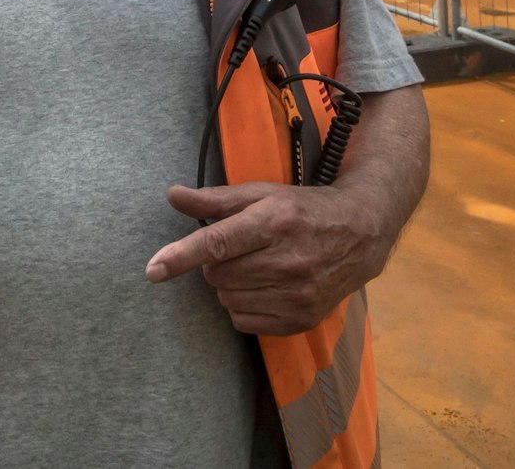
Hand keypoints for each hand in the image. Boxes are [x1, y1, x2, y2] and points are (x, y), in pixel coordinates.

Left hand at [145, 182, 390, 335]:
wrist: (361, 234)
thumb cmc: (303, 210)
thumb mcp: (262, 194)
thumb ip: (215, 199)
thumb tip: (172, 195)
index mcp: (274, 222)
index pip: (218, 243)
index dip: (181, 256)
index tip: (153, 269)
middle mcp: (288, 261)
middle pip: (217, 274)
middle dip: (217, 263)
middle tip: (241, 248)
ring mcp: (298, 294)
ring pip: (227, 299)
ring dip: (230, 285)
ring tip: (256, 266)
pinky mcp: (302, 319)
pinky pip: (243, 321)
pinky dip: (243, 306)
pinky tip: (265, 287)